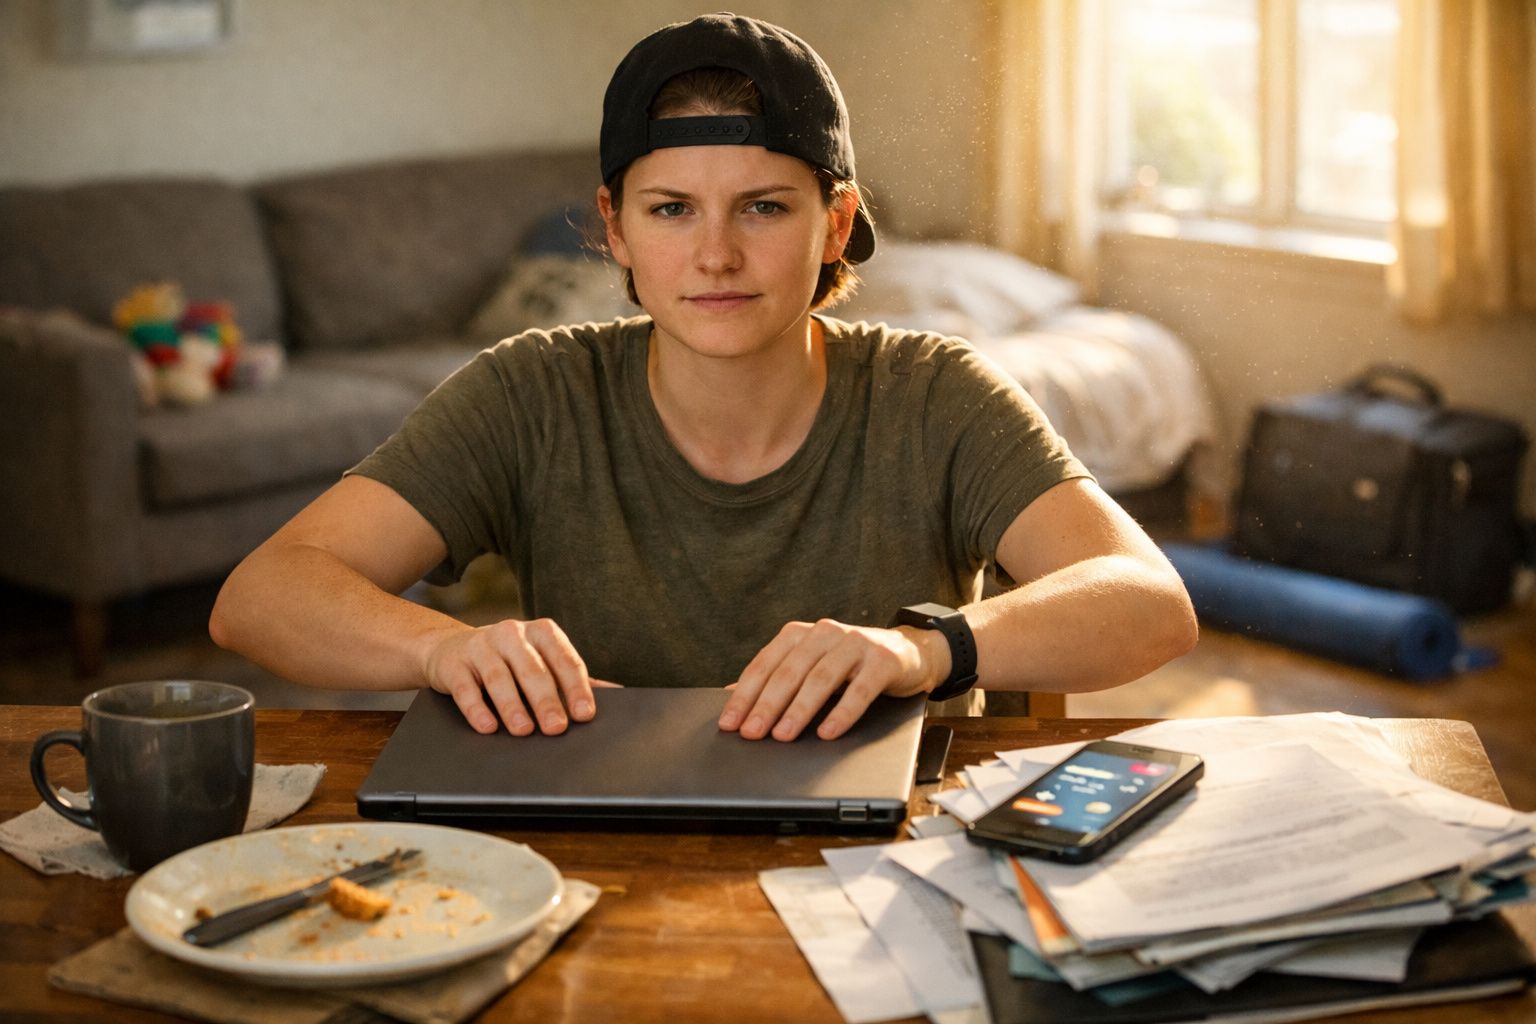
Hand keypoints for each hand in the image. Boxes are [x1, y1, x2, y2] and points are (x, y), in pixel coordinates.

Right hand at [423, 617, 619, 735]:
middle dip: (546, 700)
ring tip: (523, 730)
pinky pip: (465, 687)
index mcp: (542, 632)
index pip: (564, 659)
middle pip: (533, 669)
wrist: (451, 650)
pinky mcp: (454, 663)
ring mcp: (481, 646)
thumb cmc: (510, 661)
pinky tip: (487, 726)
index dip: (576, 687)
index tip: (585, 714)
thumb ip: (574, 678)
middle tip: (557, 728)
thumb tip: (620, 693)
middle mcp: (512, 633)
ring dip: (512, 706)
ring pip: (499, 677)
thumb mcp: (542, 662)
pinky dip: (477, 708)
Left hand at [719, 619, 948, 741]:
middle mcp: (825, 633)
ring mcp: (856, 643)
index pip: (765, 665)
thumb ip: (776, 678)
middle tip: (752, 733)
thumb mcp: (810, 666)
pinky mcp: (883, 660)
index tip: (730, 722)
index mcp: (801, 634)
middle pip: (790, 672)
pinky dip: (842, 713)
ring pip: (821, 679)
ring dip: (800, 710)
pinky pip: (860, 690)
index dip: (745, 694)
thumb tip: (729, 696)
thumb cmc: (850, 665)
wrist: (906, 652)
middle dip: (767, 705)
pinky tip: (828, 732)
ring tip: (784, 735)